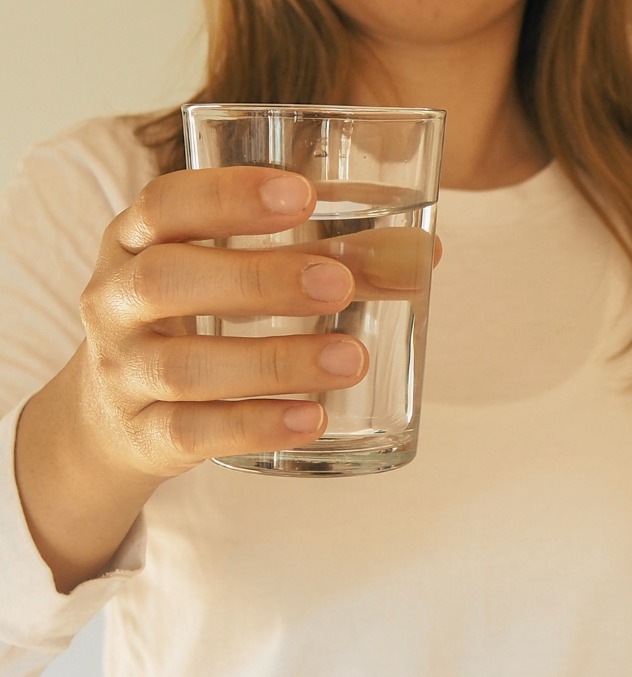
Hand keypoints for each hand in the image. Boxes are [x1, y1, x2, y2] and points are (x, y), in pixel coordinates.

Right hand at [74, 165, 365, 479]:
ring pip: (186, 366)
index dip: (227, 195)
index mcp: (136, 241)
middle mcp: (115, 301)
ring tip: (351, 359)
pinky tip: (313, 418)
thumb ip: (318, 258)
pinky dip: (257, 425)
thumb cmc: (194, 323)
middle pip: (167, 280)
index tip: (303, 194)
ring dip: (276, 361)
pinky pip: (193, 432)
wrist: (114, 417)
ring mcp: (121, 372)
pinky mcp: (143, 434)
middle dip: (258, 279)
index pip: (165, 204)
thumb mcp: (227, 277)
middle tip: (339, 284)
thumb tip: (423, 256)